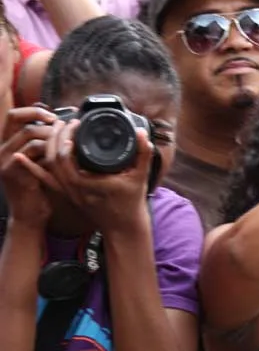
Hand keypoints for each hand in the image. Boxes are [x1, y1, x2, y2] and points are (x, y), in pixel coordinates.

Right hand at [0, 106, 61, 226]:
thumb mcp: (40, 161)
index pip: (14, 116)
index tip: (54, 115)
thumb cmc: (39, 189)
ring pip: (29, 135)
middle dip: (44, 119)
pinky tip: (63, 153)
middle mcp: (1, 150)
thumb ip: (44, 145)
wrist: (30, 216)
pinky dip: (50, 150)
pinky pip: (33, 152)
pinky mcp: (12, 171)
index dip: (35, 110)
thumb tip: (61, 125)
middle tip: (63, 125)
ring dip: (51, 134)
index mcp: (7, 145)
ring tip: (66, 140)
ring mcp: (4, 160)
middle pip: (19, 120)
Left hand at [43, 119, 154, 233]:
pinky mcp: (67, 194)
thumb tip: (143, 133)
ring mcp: (69, 193)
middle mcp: (74, 189)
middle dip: (56, 137)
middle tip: (64, 122)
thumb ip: (143, 154)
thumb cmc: (131, 204)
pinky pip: (47, 179)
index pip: (67, 157)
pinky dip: (35, 167)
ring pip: (49, 167)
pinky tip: (24, 157)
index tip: (75, 124)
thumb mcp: (140, 177)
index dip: (66, 138)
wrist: (123, 228)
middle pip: (54, 159)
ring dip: (48, 147)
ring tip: (55, 130)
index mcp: (89, 184)